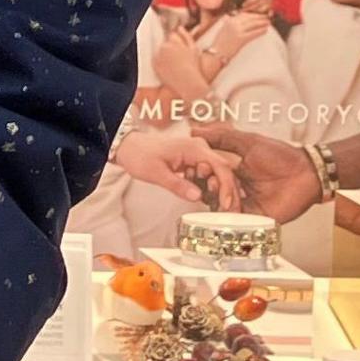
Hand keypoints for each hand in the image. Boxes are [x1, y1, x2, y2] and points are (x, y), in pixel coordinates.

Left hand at [109, 123, 239, 205]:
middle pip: (224, 171)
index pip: (220, 166)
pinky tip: (211, 202)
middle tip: (230, 213)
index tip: (226, 203)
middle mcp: (200, 149)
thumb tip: (198, 196)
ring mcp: (198, 155)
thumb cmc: (140, 155)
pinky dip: (212, 190)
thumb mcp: (156, 173)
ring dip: (221, 192)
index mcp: (193, 148)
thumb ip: (177, 185)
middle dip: (229, 193)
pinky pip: (210, 176)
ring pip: (219, 175)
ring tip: (221, 210)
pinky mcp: (195, 163)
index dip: (226, 186)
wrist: (129, 148)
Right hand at [196, 127, 325, 220]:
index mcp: (233, 171)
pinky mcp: (255, 217)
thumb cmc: (282, 155)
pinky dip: (229, 215)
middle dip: (207, 187)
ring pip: (221, 208)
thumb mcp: (248, 142)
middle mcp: (237, 188)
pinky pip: (237, 220)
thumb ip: (222, 137)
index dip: (201, 172)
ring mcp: (246, 204)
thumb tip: (195, 130)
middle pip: (211, 193)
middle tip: (210, 180)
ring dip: (216, 201)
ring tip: (219, 192)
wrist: (307, 172)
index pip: (209, 175)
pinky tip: (227, 205)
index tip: (198, 167)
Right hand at [197, 11, 273, 64]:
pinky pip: (253, 33)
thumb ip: (232, 23)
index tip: (259, 14)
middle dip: (259, 17)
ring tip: (268, 23)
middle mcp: (233, 23)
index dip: (253, 14)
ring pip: (253, 24)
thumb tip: (242, 20)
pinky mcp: (241, 39)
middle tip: (266, 17)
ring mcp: (237, 31)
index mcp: (229, 20)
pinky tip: (265, 31)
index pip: (244, 14)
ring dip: (262, 23)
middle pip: (250, 18)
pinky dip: (260, 31)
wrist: (216, 53)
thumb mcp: (225, 29)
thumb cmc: (220, 43)